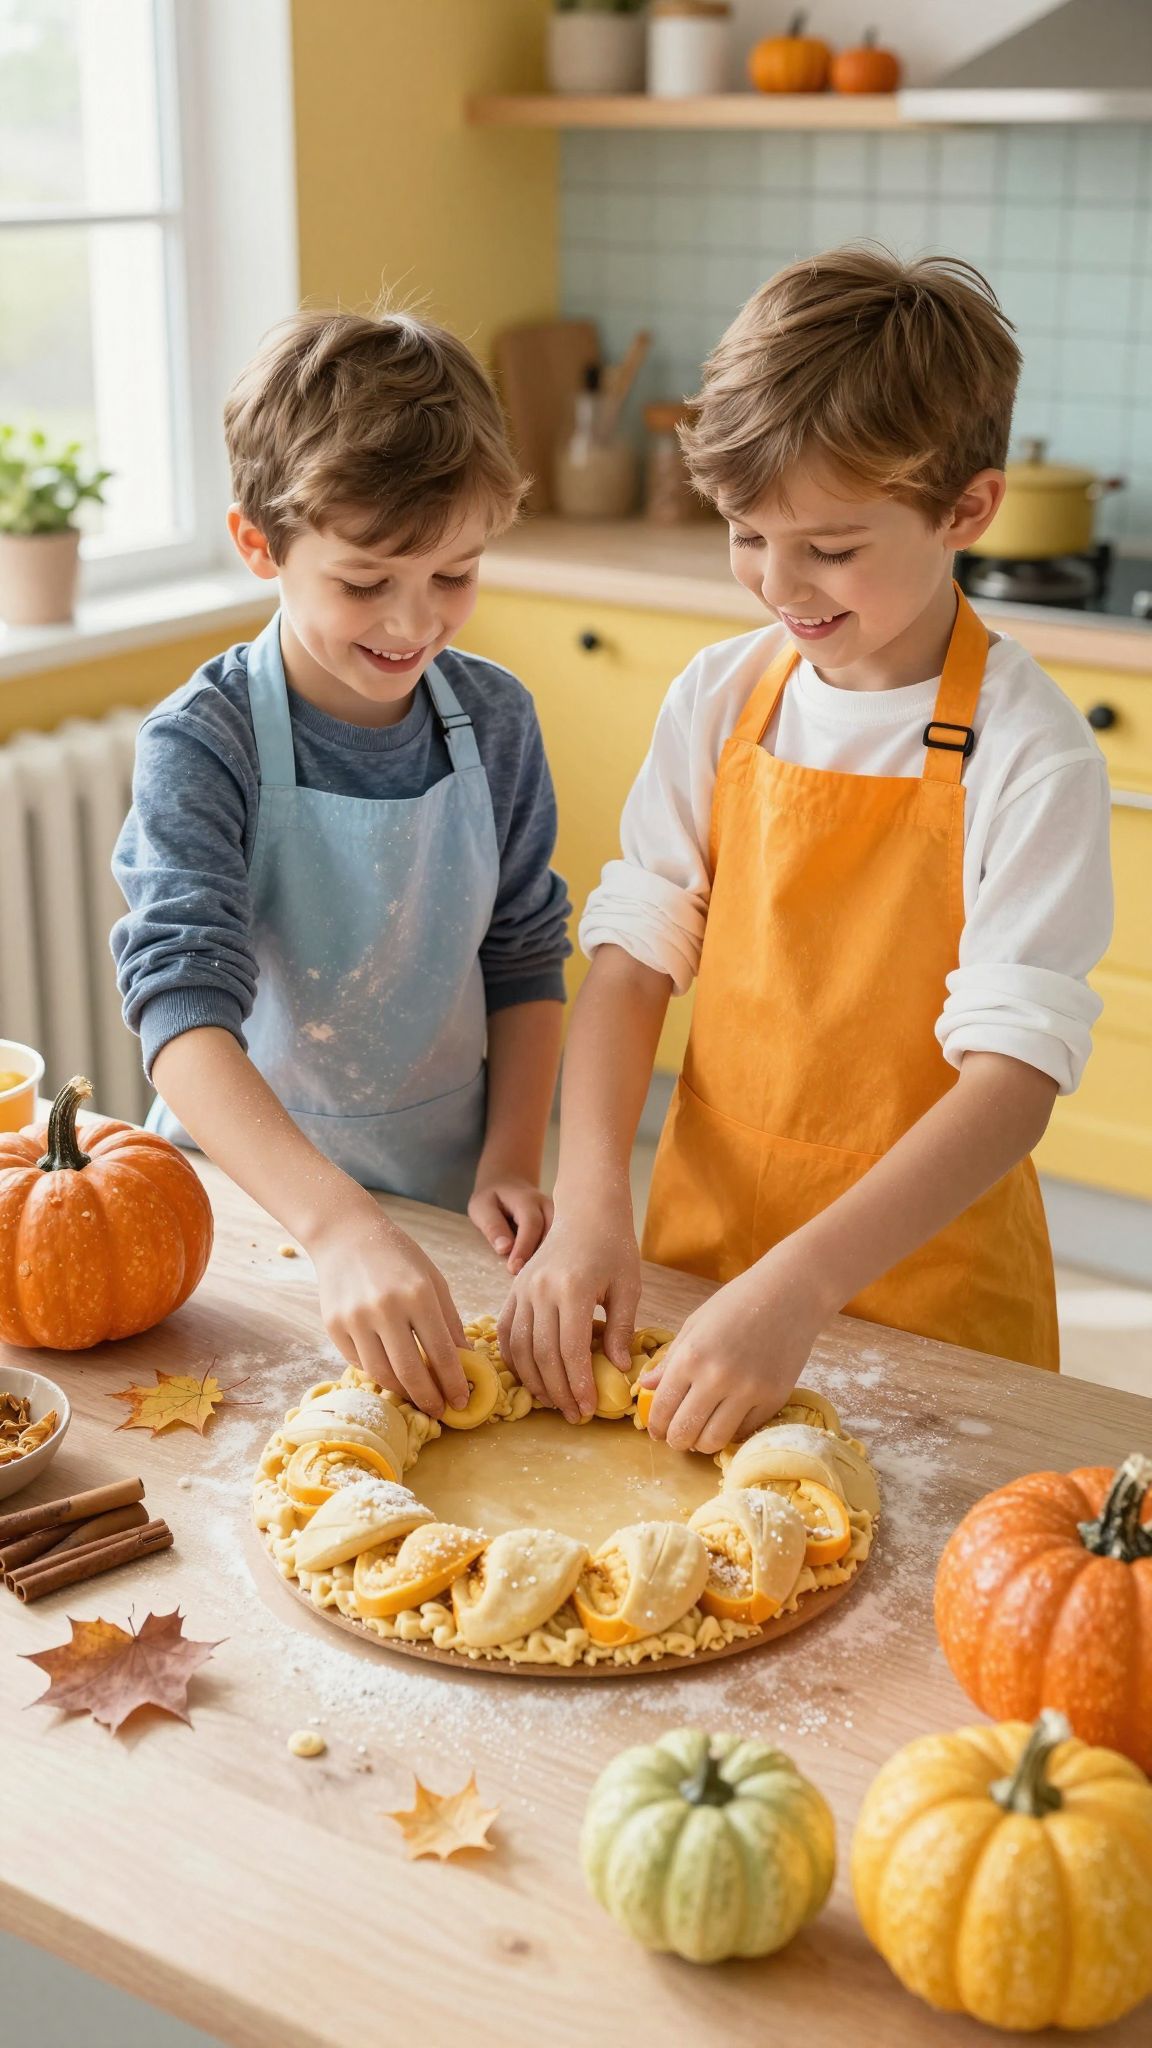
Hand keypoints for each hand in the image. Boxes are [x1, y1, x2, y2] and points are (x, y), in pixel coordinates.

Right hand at [306, 1191, 468, 1417]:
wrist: (346, 1235)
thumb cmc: (398, 1256)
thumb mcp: (433, 1280)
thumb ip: (449, 1321)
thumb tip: (464, 1360)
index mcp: (417, 1294)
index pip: (441, 1352)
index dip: (453, 1383)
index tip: (462, 1401)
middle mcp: (385, 1308)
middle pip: (410, 1372)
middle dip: (428, 1398)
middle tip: (440, 1410)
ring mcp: (355, 1319)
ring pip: (381, 1374)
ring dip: (403, 1392)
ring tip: (417, 1395)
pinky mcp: (333, 1326)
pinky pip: (359, 1363)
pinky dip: (378, 1374)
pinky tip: (391, 1374)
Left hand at [468, 1170, 553, 1274]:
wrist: (507, 1184)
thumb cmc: (492, 1198)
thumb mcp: (481, 1207)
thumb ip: (492, 1226)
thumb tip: (505, 1249)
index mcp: (527, 1199)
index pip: (531, 1224)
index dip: (524, 1247)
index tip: (514, 1269)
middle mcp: (547, 1207)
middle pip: (553, 1233)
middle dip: (542, 1258)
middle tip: (528, 1281)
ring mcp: (557, 1217)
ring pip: (562, 1240)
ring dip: (551, 1260)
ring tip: (537, 1280)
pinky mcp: (559, 1227)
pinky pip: (561, 1244)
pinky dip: (554, 1258)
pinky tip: (544, 1274)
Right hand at [497, 1198, 641, 1423]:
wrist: (586, 1211)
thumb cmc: (613, 1247)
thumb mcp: (628, 1287)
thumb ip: (621, 1328)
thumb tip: (619, 1369)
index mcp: (571, 1289)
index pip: (570, 1349)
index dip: (578, 1384)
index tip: (589, 1409)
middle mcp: (540, 1290)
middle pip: (543, 1354)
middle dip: (559, 1391)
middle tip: (575, 1415)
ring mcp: (522, 1289)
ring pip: (519, 1347)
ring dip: (535, 1381)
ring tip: (555, 1403)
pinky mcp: (513, 1289)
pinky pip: (505, 1332)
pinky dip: (514, 1359)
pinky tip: (530, 1378)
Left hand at [640, 1250, 828, 1453]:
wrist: (791, 1295)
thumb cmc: (738, 1302)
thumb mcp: (695, 1324)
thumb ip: (670, 1359)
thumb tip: (646, 1387)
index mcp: (691, 1356)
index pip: (662, 1408)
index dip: (655, 1426)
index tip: (655, 1431)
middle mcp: (717, 1378)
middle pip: (685, 1433)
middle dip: (675, 1440)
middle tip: (675, 1437)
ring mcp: (748, 1391)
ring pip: (714, 1441)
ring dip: (701, 1444)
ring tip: (699, 1435)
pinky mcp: (774, 1399)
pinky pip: (744, 1432)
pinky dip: (731, 1432)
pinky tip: (726, 1420)